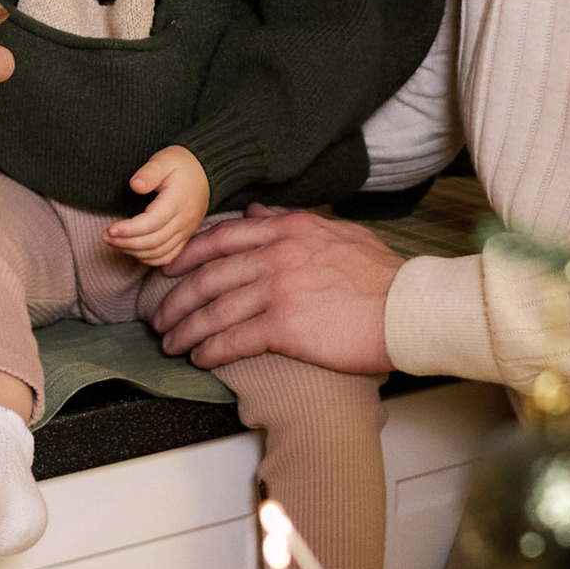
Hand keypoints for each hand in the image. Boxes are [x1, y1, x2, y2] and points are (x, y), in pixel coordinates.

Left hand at [104, 144, 209, 269]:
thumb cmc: (180, 164)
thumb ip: (150, 171)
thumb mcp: (164, 159)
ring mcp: (186, 231)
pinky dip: (148, 258)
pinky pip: (168, 257)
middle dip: (126, 242)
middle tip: (105, 236)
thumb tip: (135, 185)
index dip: (129, 230)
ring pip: (159, 253)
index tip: (110, 230)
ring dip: (134, 251)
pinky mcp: (185, 237)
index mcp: (178, 201)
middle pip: (154, 241)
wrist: (204, 172)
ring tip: (114, 242)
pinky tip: (132, 249)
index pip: (152, 223)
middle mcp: (184, 220)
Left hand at [152, 203, 401, 374]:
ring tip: (172, 343)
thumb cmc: (382, 276)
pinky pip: (234, 339)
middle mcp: (276, 254)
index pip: (222, 237)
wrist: (409, 306)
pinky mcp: (286, 326)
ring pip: (214, 309)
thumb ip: (292, 221)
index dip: (187, 255)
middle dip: (176, 299)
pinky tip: (200, 358)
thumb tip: (257, 211)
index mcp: (288, 229)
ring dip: (186, 329)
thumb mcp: (337, 232)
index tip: (168, 270)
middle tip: (160, 317)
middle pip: (208, 275)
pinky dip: (211, 349)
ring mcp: (279, 289)